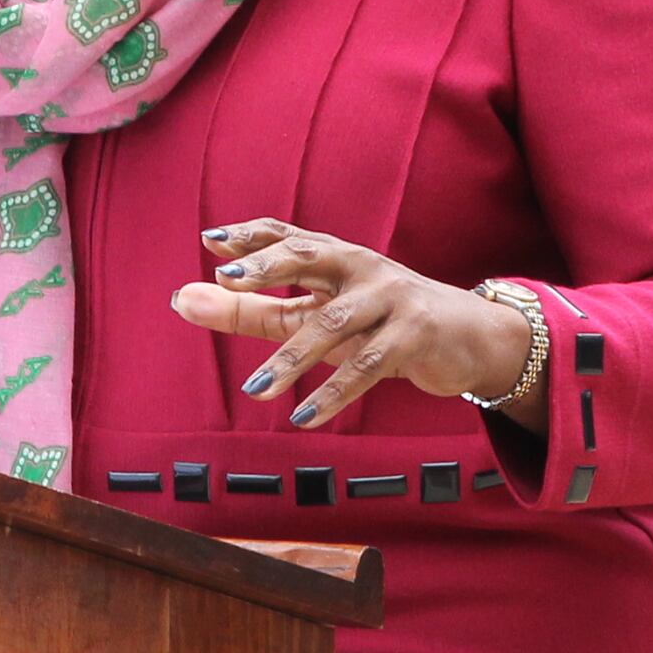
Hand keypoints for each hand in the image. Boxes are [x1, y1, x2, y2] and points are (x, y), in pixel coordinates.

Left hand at [170, 220, 542, 429]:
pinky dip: (335, 394)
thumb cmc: (379, 323)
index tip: (210, 242)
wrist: (467, 339)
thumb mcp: (316, 314)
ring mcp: (390, 298)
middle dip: (268, 265)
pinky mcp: (413, 335)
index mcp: (335, 256)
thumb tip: (184, 299)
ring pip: (332, 324)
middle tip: (227, 279)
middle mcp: (360, 267)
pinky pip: (368, 366)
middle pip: (310, 256)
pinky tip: (305, 417)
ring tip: (255, 390)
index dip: (250, 236)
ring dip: (292, 359)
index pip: (287, 236)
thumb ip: (252, 308)